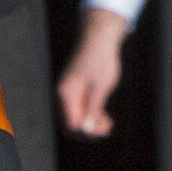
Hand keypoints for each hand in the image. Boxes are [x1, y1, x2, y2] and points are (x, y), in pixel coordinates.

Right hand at [55, 8, 131, 139]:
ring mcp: (68, 94)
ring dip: (90, 125)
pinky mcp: (75, 92)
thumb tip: (86, 130)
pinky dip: (90, 116)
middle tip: (108, 126)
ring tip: (108, 121)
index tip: (105, 127)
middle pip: (71, 125)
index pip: (72, 124)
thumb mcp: (100, 87)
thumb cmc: (100, 60)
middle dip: (88, 131)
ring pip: (75, 120)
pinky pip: (79, 112)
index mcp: (66, 95)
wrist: (98, 39)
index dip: (88, 132)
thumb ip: (92, 109)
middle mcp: (63, 96)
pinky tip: (104, 115)